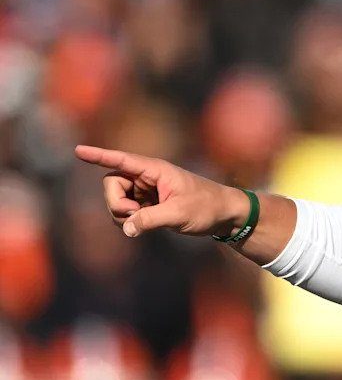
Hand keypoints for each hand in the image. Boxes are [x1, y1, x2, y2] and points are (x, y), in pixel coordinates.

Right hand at [74, 145, 248, 238]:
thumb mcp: (179, 214)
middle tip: (136, 216)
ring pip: (116, 200)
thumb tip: (126, 229)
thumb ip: (150, 220)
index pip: (121, 160)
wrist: (225, 215)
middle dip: (116, 203)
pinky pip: (126, 211)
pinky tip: (145, 225)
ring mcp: (146, 190)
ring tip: (146, 221)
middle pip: (111, 184)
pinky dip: (129, 221)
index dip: (99, 156)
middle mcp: (147, 177)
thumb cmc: (207, 207)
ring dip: (123, 214)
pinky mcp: (149, 204)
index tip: (78, 150)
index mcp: (155, 170)